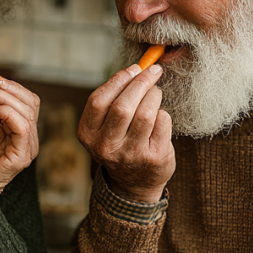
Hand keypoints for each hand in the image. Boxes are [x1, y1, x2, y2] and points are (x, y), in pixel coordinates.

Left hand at [0, 75, 39, 252]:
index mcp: (23, 129)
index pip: (27, 99)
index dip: (10, 85)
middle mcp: (30, 138)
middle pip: (30, 102)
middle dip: (7, 88)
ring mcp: (28, 149)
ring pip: (27, 113)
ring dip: (5, 98)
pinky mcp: (20, 158)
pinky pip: (22, 129)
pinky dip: (9, 114)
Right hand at [78, 63, 173, 202]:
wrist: (134, 184)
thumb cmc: (120, 144)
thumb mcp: (105, 127)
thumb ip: (113, 100)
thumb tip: (137, 68)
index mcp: (88, 135)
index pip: (99, 100)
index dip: (118, 80)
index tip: (134, 68)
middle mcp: (106, 146)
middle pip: (123, 106)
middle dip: (141, 82)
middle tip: (153, 72)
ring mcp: (130, 154)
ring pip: (145, 113)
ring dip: (154, 96)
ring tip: (156, 93)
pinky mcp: (154, 158)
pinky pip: (163, 123)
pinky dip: (164, 114)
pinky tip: (160, 117)